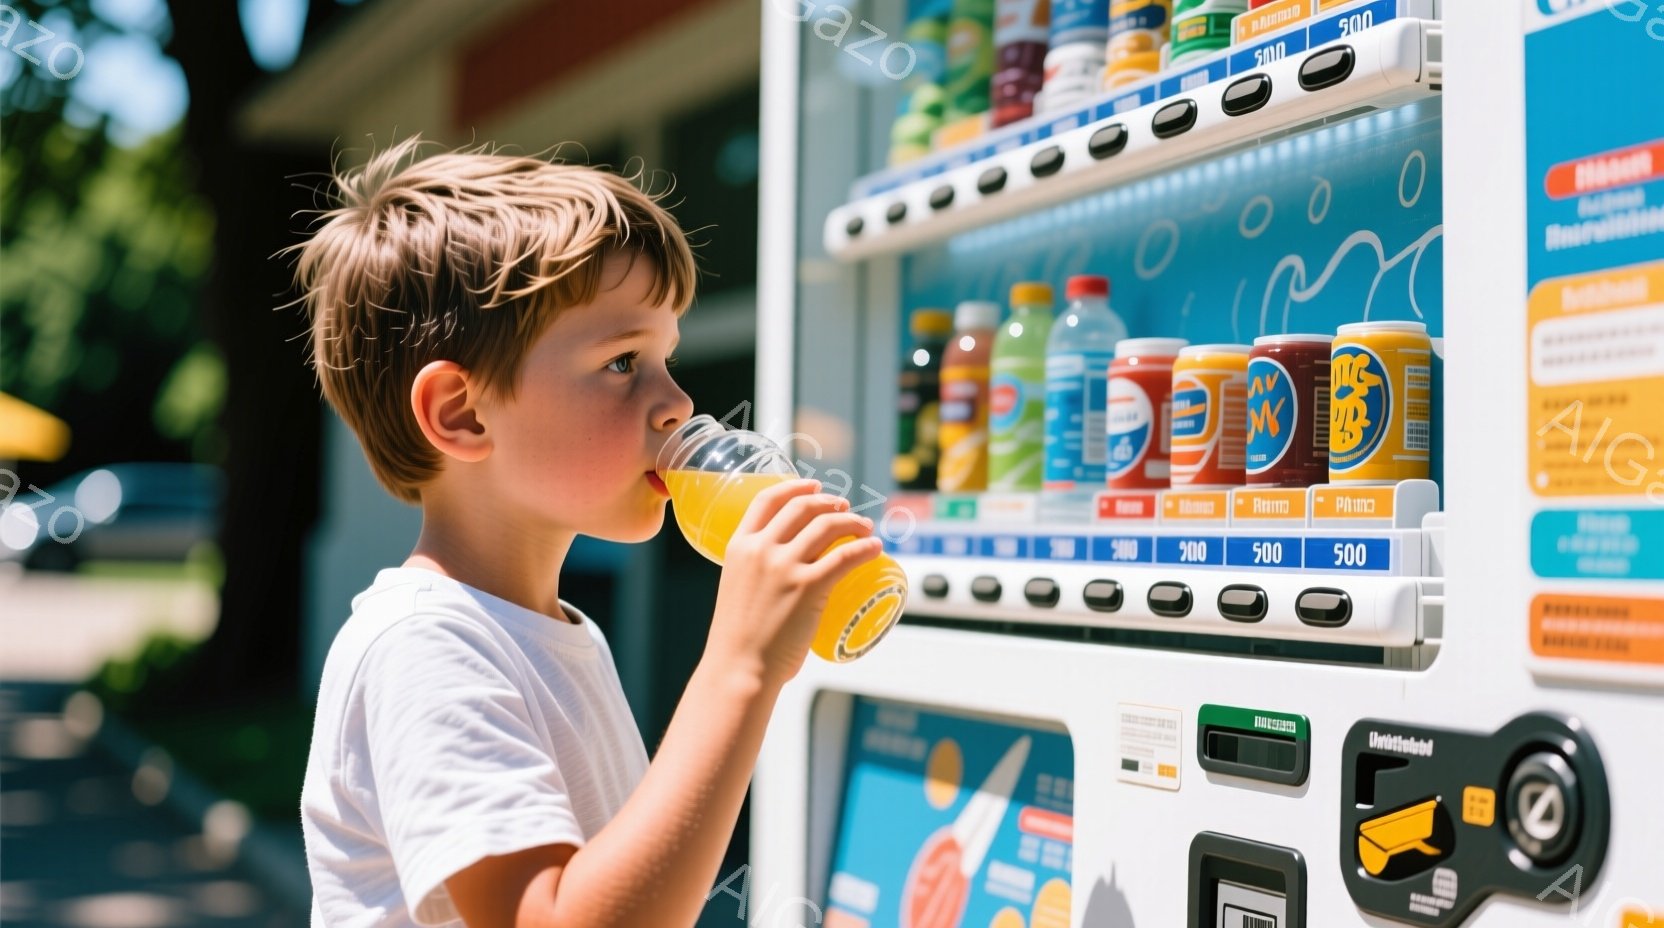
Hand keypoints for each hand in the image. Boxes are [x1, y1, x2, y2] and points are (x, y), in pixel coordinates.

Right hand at [704, 478, 882, 687]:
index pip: (767, 499)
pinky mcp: (808, 587)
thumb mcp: (737, 589)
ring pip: (828, 526)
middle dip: (829, 502)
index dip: (795, 486)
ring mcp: (785, 567)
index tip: (813, 484)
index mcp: (739, 546)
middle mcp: (761, 549)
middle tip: (845, 508)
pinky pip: (846, 557)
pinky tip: (875, 548)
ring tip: (865, 528)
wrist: (738, 669)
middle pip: (802, 507)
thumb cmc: (738, 640)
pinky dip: (865, 548)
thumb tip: (784, 573)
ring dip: (853, 521)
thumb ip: (756, 573)